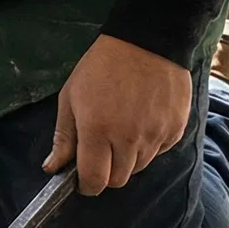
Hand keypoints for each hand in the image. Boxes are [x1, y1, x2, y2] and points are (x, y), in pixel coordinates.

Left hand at [43, 35, 191, 195]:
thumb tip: (53, 169)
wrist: (146, 42)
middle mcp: (128, 138)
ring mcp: (155, 135)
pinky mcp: (175, 130)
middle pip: (118, 180)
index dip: (87, 185)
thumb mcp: (71, 97)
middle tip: (101, 151)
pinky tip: (142, 122)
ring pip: (139, 168)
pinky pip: (159, 153)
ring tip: (121, 130)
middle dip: (106, 173)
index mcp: (97, 130)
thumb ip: (64, 137)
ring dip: (127, 159)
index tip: (83, 179)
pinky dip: (148, 146)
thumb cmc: (101, 68)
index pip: (95, 181)